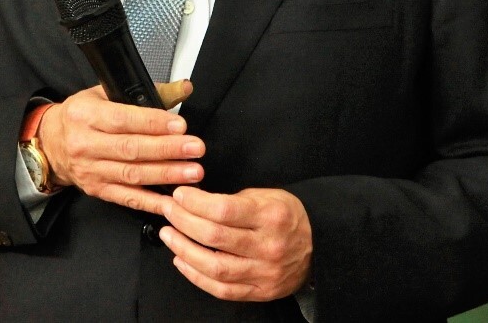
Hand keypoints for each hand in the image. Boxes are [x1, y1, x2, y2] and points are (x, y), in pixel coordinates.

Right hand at [37, 81, 204, 213]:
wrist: (51, 143)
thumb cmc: (82, 115)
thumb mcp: (104, 93)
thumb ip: (145, 93)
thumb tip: (182, 88)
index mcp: (85, 114)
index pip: (123, 120)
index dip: (154, 124)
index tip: (180, 126)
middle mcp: (85, 144)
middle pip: (130, 149)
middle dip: (167, 150)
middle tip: (194, 149)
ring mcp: (90, 170)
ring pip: (132, 175)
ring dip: (165, 175)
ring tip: (191, 172)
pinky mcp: (97, 190)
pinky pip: (127, 198)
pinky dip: (151, 202)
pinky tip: (172, 201)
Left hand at [161, 186, 311, 301]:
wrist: (319, 247)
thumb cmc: (286, 217)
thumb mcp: (267, 196)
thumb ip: (234, 200)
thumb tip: (195, 202)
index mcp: (271, 216)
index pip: (224, 209)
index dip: (195, 202)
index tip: (180, 195)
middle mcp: (268, 246)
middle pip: (215, 237)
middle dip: (184, 222)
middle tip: (168, 211)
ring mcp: (264, 273)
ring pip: (215, 267)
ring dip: (184, 250)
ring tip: (169, 236)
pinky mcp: (260, 292)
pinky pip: (222, 290)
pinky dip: (197, 276)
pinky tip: (182, 260)